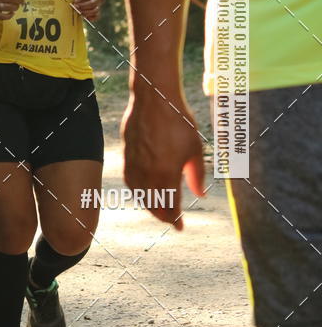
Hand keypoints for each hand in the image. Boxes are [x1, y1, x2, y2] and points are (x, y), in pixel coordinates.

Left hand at [72, 0, 103, 20]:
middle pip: (92, 3)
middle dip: (83, 6)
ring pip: (95, 10)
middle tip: (76, 7)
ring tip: (79, 12)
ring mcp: (98, 5)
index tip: (75, 0)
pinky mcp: (97, 12)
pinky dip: (91, 18)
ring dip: (86, 12)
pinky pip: (97, 16)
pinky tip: (85, 17)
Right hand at [121, 88, 205, 230]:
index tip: (180, 227)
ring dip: (149, 205)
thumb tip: (200, 194)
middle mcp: (147, 173)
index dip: (176, 220)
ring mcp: (134, 165)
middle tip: (172, 220)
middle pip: (153, 205)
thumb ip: (196, 175)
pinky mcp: (126, 156)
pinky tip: (143, 191)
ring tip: (159, 208)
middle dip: (163, 215)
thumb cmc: (179, 121)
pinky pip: (130, 181)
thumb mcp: (195, 149)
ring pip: (139, 195)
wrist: (154, 99)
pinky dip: (137, 191)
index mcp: (166, 174)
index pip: (170, 206)